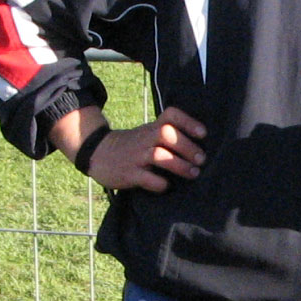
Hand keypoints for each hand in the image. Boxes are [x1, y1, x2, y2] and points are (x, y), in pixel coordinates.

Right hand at [59, 106, 207, 191]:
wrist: (98, 153)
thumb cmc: (133, 145)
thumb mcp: (148, 132)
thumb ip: (168, 133)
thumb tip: (201, 145)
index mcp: (152, 127)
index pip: (171, 115)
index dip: (188, 122)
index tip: (203, 134)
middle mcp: (144, 138)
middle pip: (167, 134)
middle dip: (187, 147)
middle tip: (202, 160)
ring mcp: (136, 156)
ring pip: (159, 155)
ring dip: (180, 165)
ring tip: (193, 173)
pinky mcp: (128, 173)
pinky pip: (146, 178)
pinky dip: (160, 184)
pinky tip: (166, 186)